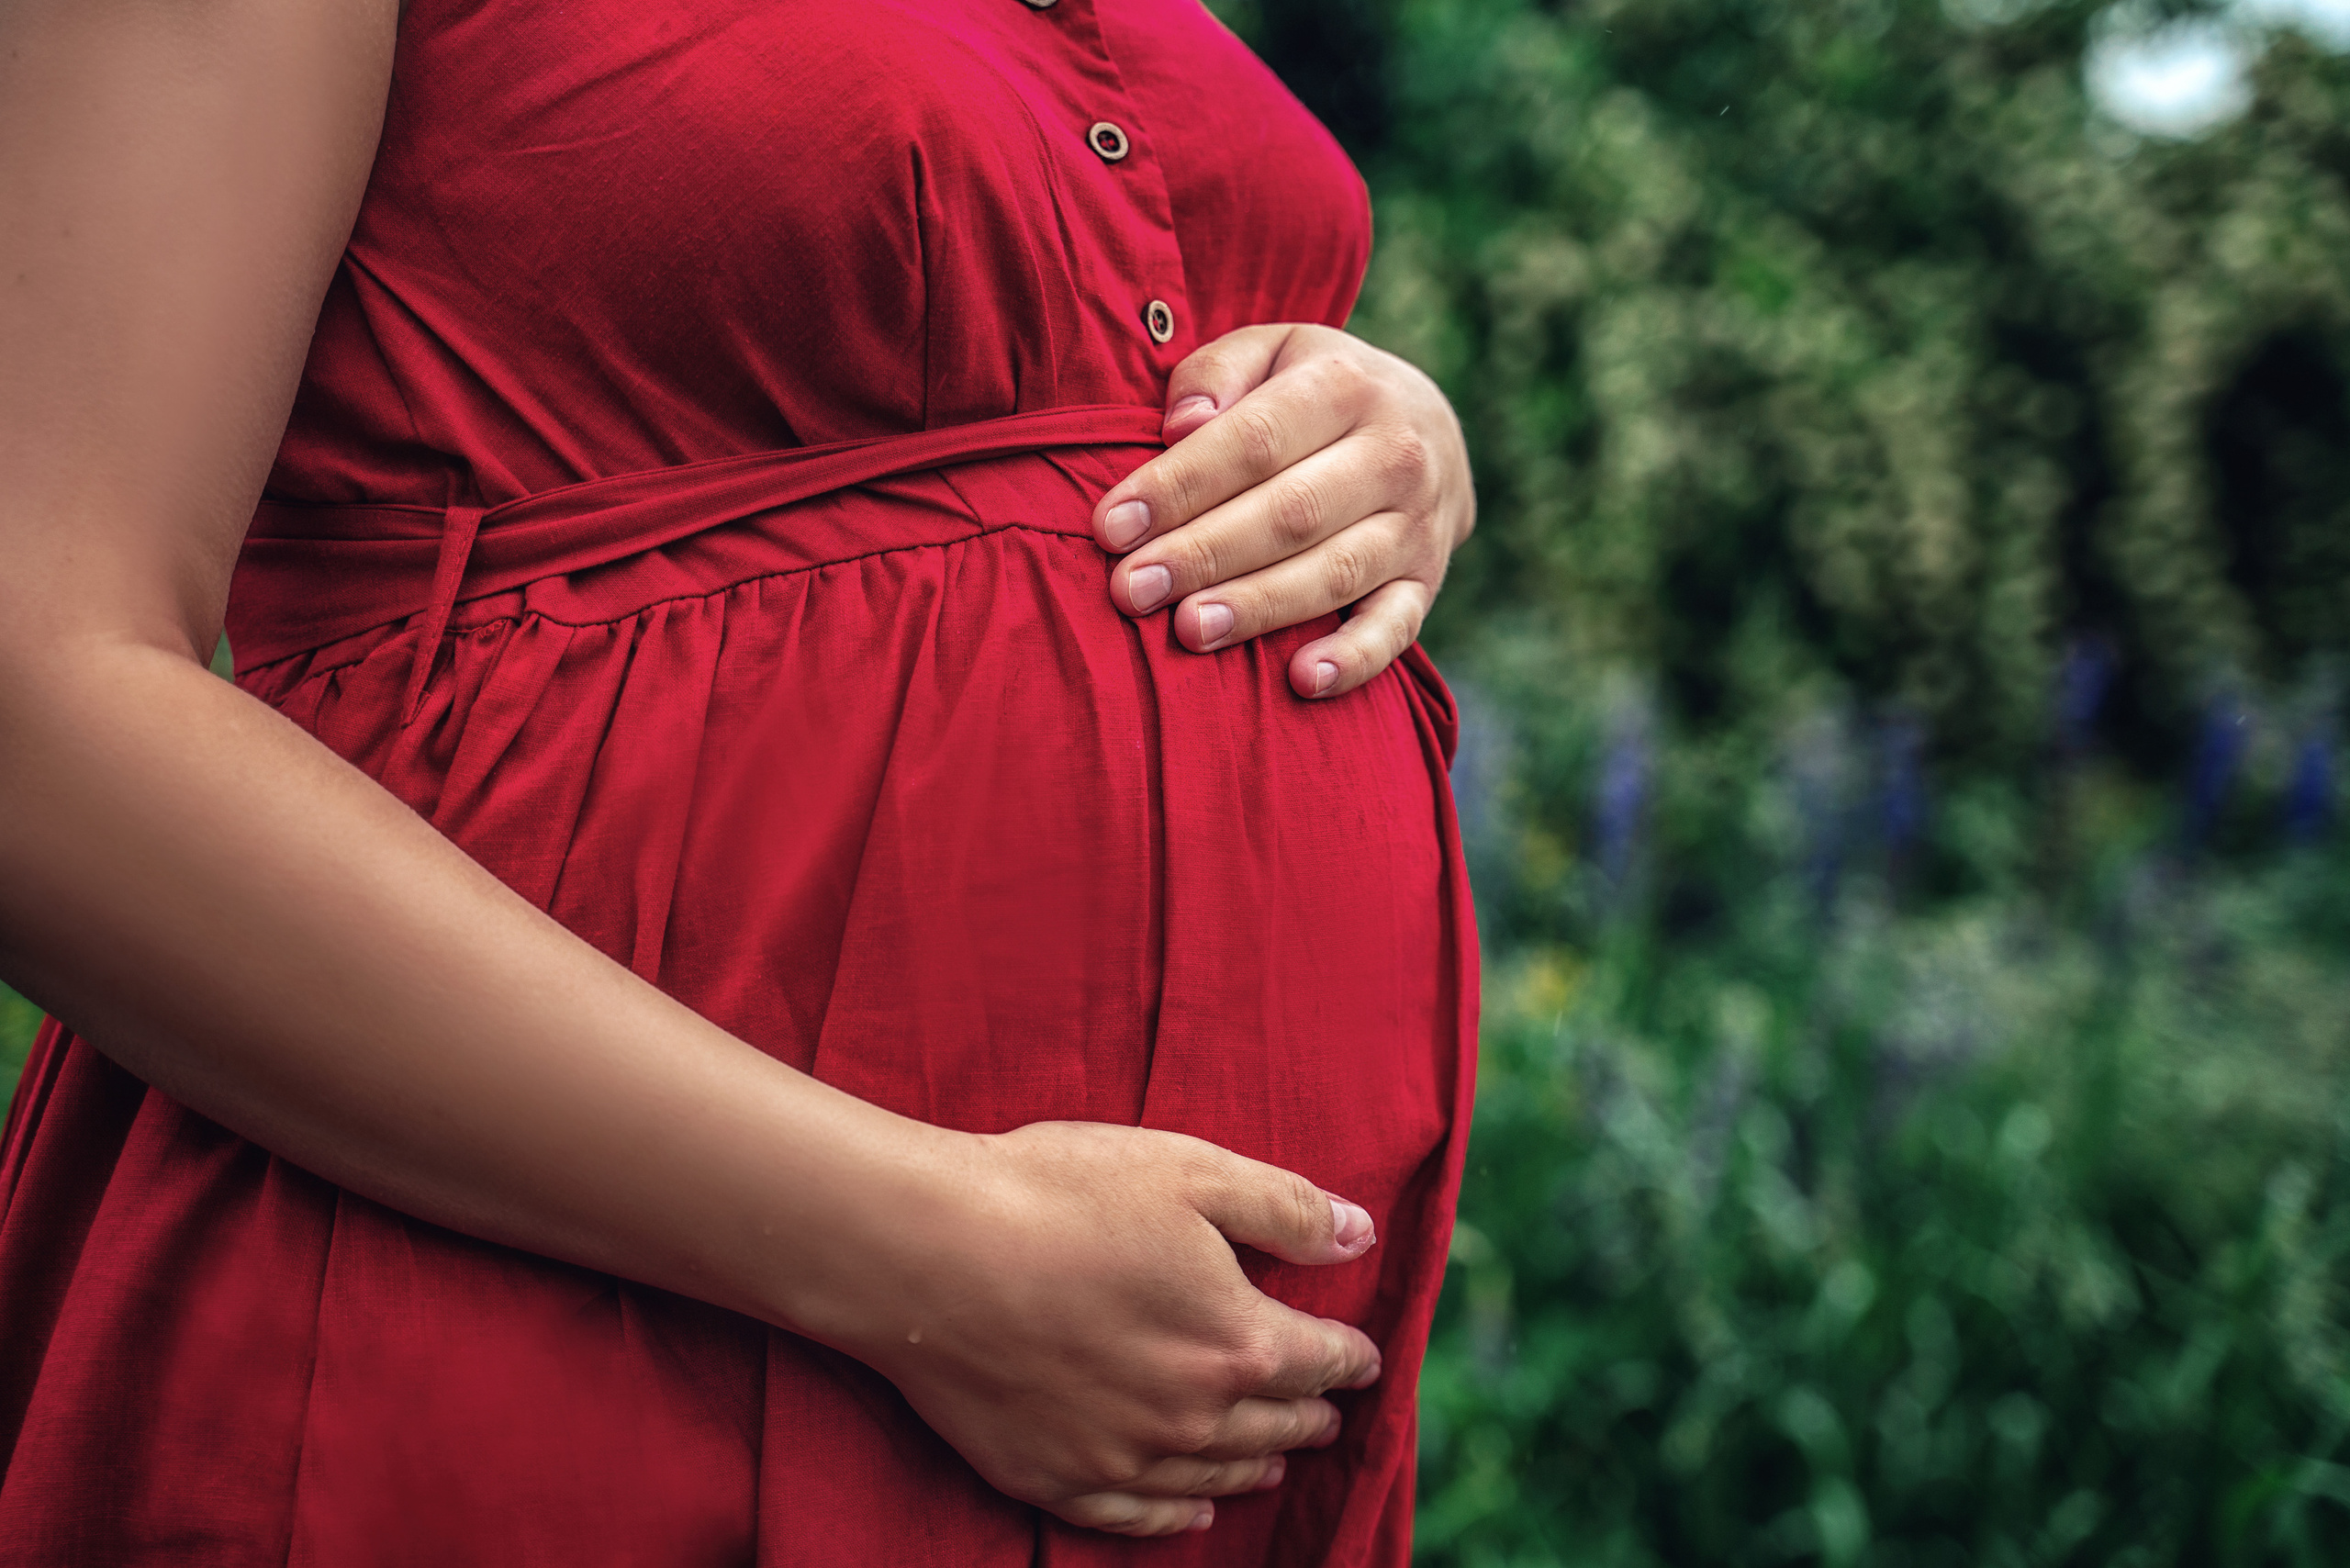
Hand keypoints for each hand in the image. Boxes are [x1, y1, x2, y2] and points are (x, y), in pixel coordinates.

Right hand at [829, 1121, 1381, 1537]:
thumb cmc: (1058, 1195)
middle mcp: (1191, 1416)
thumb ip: (1285, 1207)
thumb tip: (1359, 1235)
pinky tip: (1196, 1508)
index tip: (1365, 1357)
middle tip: (1327, 1410)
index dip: (1351, 1356)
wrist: (928, 1253)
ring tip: (1277, 1458)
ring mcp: (1121, 1455)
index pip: (1321, 1359)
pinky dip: (1177, 1515)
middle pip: (1275, 1426)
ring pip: (1215, 1474)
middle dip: (1310, 1415)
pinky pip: (1138, 1514)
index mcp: (1236, 1341)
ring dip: (1257, 1464)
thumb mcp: (1191, 1171)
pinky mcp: (1055, 1476)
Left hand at [1090, 323, 1473, 699]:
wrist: (1428, 427)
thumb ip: (1217, 374)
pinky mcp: (1427, 583)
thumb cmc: (1314, 392)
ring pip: (1334, 573)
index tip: (1112, 526)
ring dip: (1258, 607)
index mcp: (1345, 386)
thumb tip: (1181, 424)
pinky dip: (1355, 660)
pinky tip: (1303, 682)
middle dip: (1203, 554)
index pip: (1253, 441)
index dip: (1179, 486)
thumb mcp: (1270, 352)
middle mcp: (1393, 454)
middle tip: (1132, 589)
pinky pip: (1397, 629)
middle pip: (1290, 512)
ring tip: (1189, 630)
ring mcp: (1416, 524)